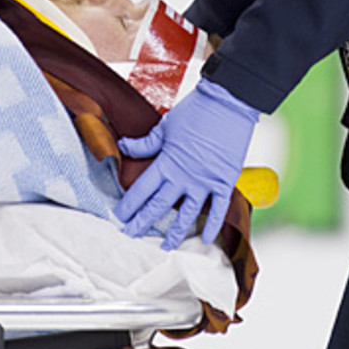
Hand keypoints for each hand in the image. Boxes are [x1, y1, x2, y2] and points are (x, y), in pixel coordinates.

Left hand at [115, 78, 258, 249]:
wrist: (228, 102)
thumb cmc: (195, 110)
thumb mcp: (165, 126)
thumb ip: (146, 143)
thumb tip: (123, 146)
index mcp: (167, 161)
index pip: (143, 190)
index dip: (130, 205)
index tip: (119, 217)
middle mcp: (184, 176)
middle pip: (159, 206)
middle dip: (143, 223)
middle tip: (130, 236)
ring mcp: (205, 181)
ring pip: (187, 214)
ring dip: (175, 233)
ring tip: (164, 246)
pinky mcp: (225, 181)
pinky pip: (218, 210)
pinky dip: (213, 226)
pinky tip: (207, 239)